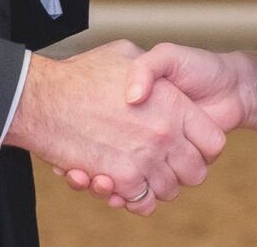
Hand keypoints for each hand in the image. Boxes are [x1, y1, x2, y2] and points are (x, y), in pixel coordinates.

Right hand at [6, 40, 225, 214]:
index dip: (206, 146)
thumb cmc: (91, 71)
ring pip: (167, 191)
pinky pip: (138, 201)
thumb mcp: (131, 54)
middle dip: (185, 172)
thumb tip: (153, 90)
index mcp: (175, 106)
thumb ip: (150, 68)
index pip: (212, 142)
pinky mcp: (118, 179)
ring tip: (141, 171)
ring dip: (158, 186)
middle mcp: (164, 135)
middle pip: (194, 173)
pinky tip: (120, 185)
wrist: (45, 97)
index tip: (194, 143)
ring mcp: (142, 159)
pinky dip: (133, 200)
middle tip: (168, 161)